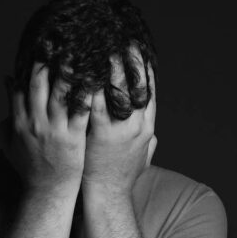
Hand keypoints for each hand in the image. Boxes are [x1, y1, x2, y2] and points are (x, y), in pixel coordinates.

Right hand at [4, 62, 91, 196]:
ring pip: (60, 94)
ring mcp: (54, 130)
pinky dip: (87, 94)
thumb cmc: (30, 169)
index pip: (19, 89)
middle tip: (55, 40)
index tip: (36, 49)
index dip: (27, 68)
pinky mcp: (73, 138)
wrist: (47, 193)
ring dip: (68, 71)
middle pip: (39, 85)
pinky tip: (95, 79)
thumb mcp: (9, 145)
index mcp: (19, 123)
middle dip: (46, 61)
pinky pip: (81, 111)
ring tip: (76, 52)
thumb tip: (5, 89)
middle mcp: (35, 123)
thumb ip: (4, 118)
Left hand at [82, 57, 156, 197]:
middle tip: (122, 40)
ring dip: (109, 67)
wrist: (109, 197)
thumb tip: (153, 134)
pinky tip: (83, 71)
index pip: (149, 91)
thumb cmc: (121, 178)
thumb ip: (147, 143)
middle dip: (130, 61)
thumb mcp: (143, 159)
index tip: (139, 51)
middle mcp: (138, 125)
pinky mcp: (102, 134)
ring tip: (101, 47)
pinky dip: (91, 85)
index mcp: (147, 127)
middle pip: (137, 85)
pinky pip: (97, 102)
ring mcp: (121, 129)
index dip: (144, 69)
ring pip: (118, 90)